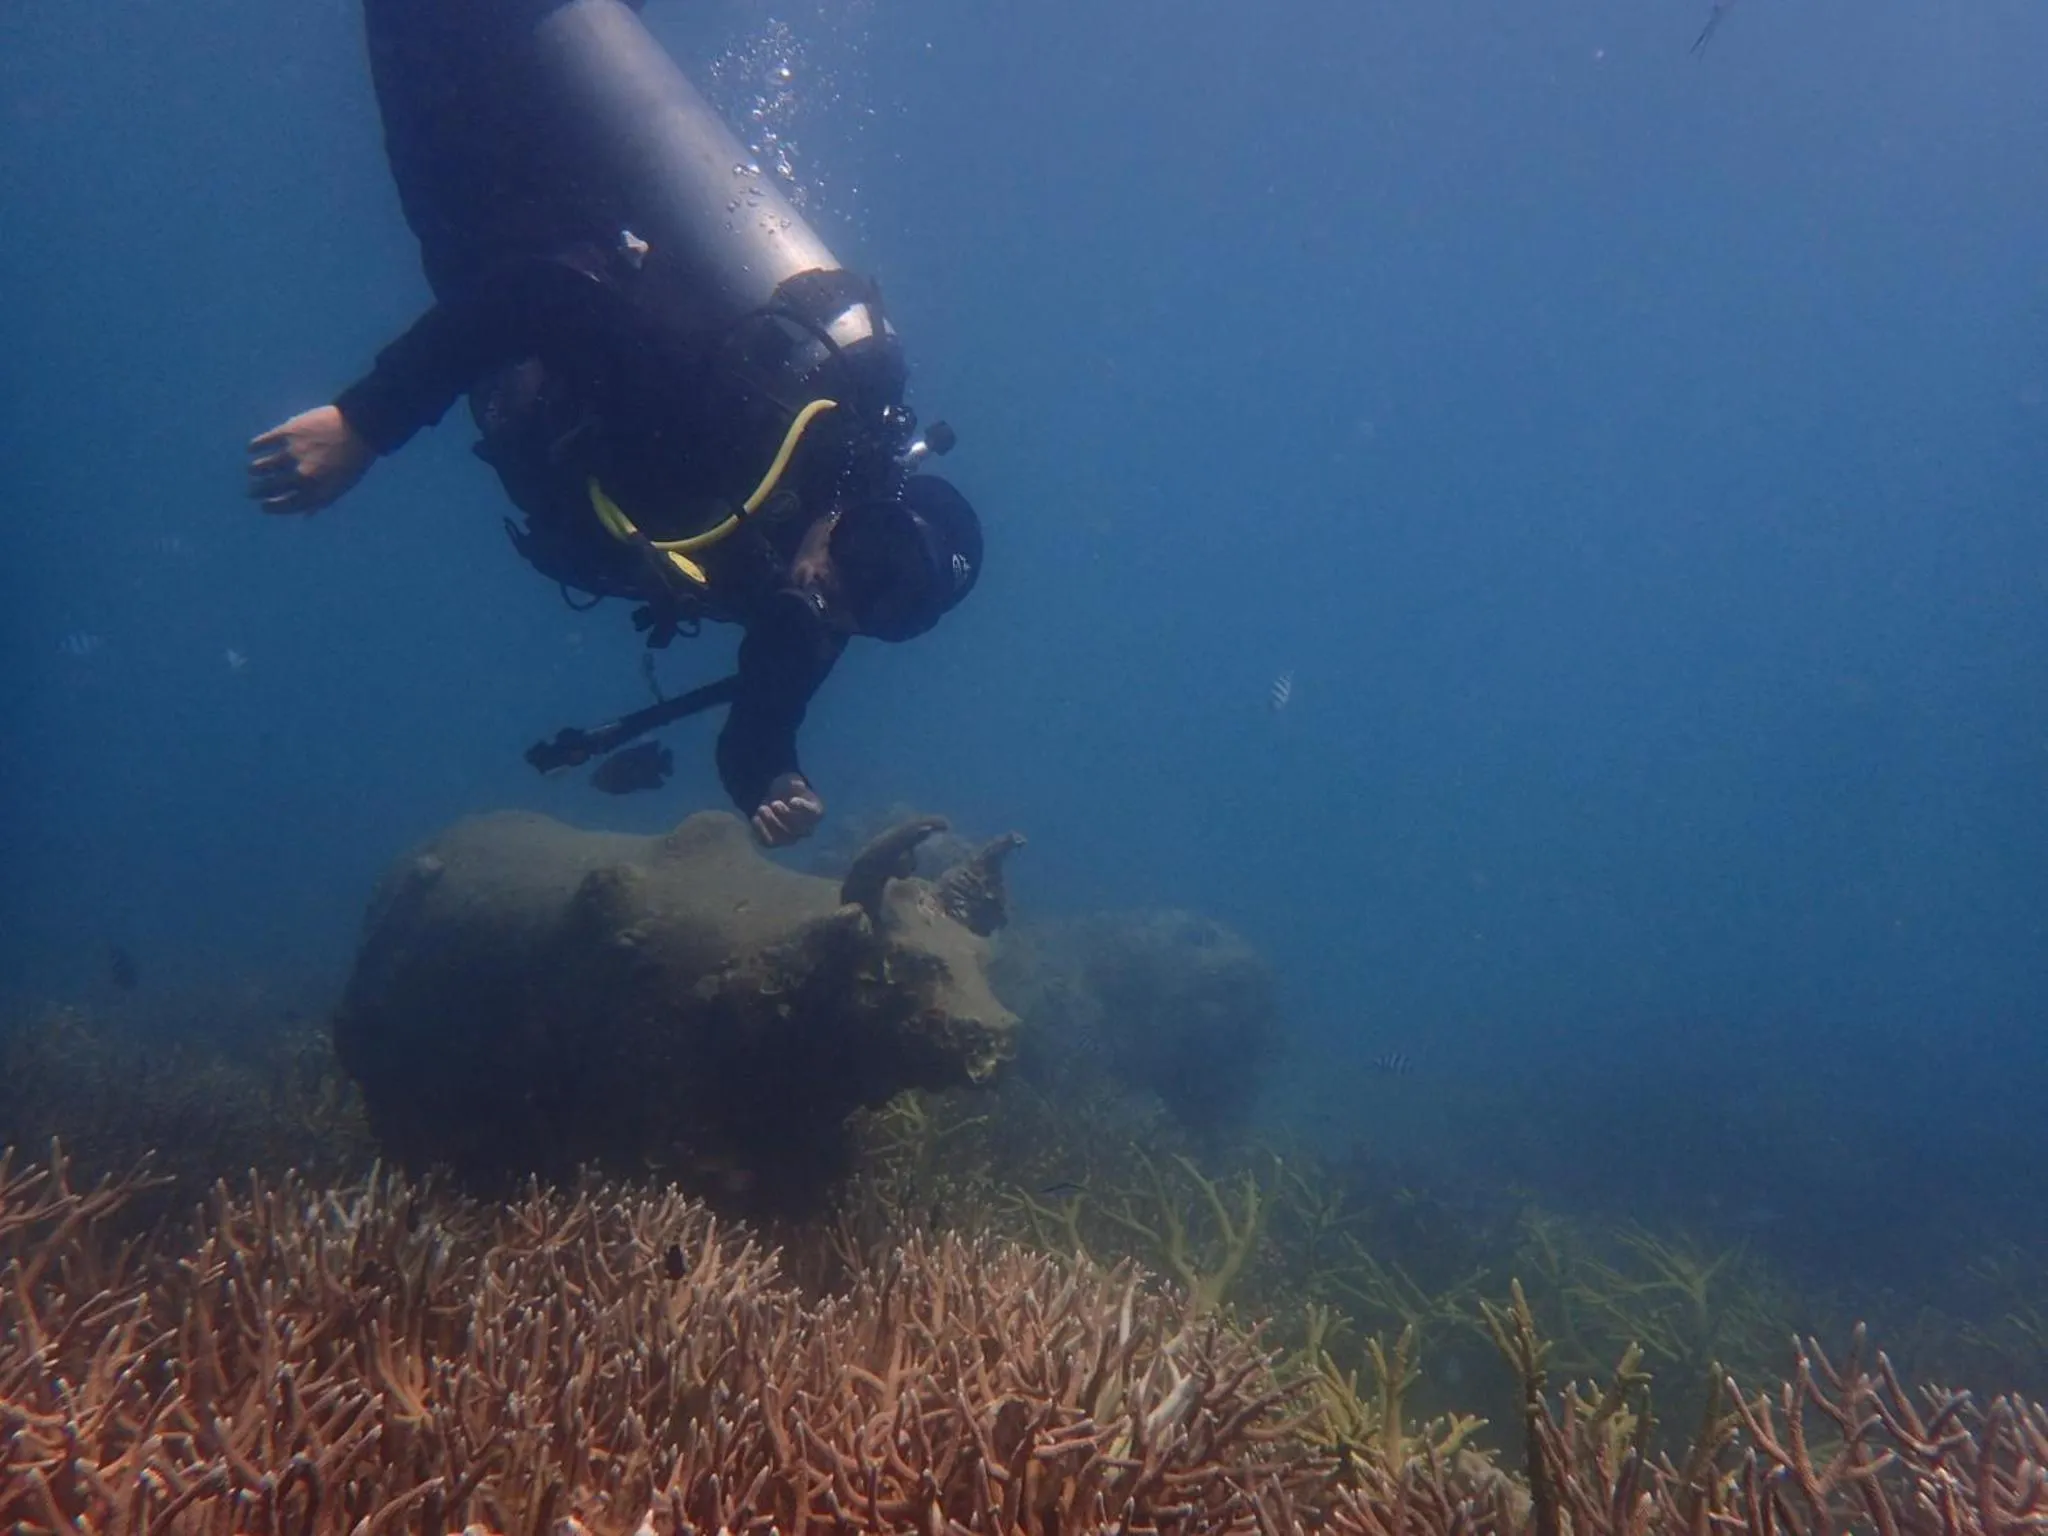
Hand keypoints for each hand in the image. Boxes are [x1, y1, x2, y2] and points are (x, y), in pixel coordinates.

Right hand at [246, 405, 374, 512]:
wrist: (361, 427)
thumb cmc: (353, 459)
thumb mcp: (342, 485)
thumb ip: (321, 501)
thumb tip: (305, 516)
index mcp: (317, 490)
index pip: (286, 505)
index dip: (272, 507)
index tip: (263, 506)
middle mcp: (302, 475)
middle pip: (269, 487)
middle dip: (257, 491)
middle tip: (250, 492)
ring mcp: (294, 453)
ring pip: (262, 466)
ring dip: (255, 470)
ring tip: (253, 470)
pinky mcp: (288, 432)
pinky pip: (263, 442)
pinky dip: (255, 447)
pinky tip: (252, 449)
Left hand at [752, 776, 824, 846]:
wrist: (774, 799)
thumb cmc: (787, 790)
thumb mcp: (792, 780)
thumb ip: (795, 783)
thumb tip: (797, 784)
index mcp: (815, 812)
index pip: (813, 813)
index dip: (803, 808)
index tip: (792, 801)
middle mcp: (806, 829)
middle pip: (798, 828)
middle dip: (785, 815)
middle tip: (774, 803)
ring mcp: (791, 838)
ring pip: (783, 837)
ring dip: (771, 823)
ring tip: (761, 808)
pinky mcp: (775, 842)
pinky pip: (769, 842)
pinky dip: (761, 831)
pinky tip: (755, 819)